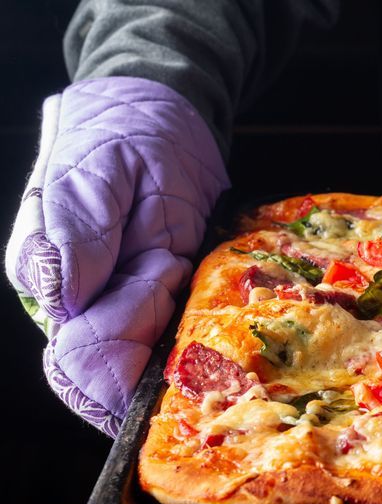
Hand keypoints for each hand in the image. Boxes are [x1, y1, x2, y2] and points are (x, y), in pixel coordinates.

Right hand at [5, 77, 227, 436]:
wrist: (162, 118)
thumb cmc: (118, 138)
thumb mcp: (92, 173)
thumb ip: (75, 234)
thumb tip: (68, 298)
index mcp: (51, 285)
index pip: (80, 359)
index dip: (127, 329)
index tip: (161, 266)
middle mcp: (84, 314)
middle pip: (115, 383)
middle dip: (158, 338)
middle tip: (176, 265)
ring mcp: (129, 316)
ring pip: (151, 377)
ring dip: (184, 336)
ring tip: (185, 264)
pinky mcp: (169, 310)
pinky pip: (183, 353)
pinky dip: (206, 337)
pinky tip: (206, 290)